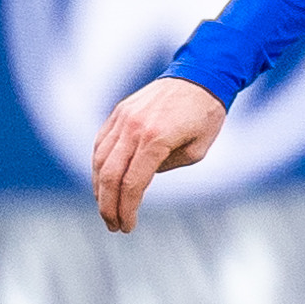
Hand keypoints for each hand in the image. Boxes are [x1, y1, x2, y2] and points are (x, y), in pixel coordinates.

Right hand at [91, 76, 226, 232]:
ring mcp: (123, 118)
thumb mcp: (197, 151)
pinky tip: (103, 183)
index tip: (128, 227)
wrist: (200, 76)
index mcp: (156, 138)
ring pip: (99, 160)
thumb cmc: (206, 116)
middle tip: (113, 225)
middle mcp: (134, 127)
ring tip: (106, 209)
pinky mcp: (119, 112)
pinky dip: (98, 166)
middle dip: (108, 206)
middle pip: (110, 175)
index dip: (127, 209)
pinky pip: (101, 143)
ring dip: (99, 189)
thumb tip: (141, 178)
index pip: (132, 183)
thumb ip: (167, 167)